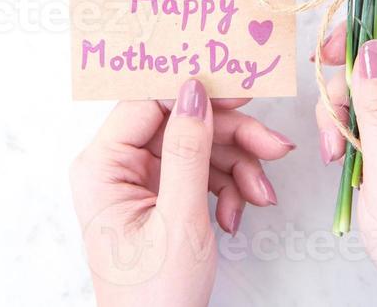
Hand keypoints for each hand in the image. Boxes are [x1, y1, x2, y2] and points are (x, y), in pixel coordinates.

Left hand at [71, 79, 294, 306]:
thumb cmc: (154, 297)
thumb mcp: (179, 219)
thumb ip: (187, 150)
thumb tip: (193, 92)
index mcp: (102, 165)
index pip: (148, 102)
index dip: (196, 92)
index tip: (240, 90)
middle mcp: (117, 167)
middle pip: (183, 122)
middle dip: (232, 137)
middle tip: (273, 145)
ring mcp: (142, 182)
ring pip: (200, 146)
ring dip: (239, 167)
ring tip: (261, 196)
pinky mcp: (163, 197)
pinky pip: (204, 172)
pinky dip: (230, 189)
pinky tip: (239, 214)